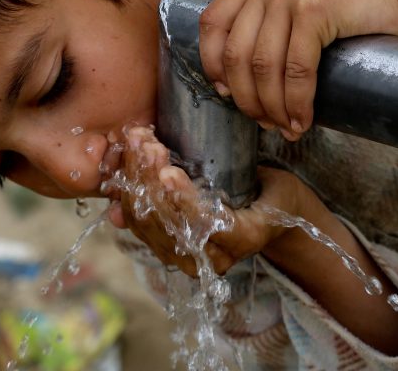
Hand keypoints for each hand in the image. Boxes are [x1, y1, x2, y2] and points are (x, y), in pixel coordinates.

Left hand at [109, 128, 397, 352]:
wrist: (275, 221)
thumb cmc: (278, 196)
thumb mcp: (278, 186)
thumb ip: (254, 177)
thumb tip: (226, 159)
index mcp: (242, 240)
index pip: (205, 224)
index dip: (183, 200)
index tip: (168, 169)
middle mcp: (211, 257)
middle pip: (168, 222)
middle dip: (149, 179)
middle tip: (144, 139)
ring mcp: (187, 256)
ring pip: (146, 222)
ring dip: (132, 179)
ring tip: (131, 140)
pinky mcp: (168, 247)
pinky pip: (138, 221)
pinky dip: (124, 190)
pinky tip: (118, 162)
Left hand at [198, 0, 397, 139]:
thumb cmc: (346, 8)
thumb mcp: (293, 7)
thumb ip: (265, 28)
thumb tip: (234, 86)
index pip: (212, 24)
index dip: (212, 67)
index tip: (227, 95)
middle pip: (236, 54)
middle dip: (247, 99)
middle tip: (266, 123)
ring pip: (263, 66)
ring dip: (272, 107)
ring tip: (286, 127)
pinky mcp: (314, 9)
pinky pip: (296, 68)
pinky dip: (297, 101)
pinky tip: (303, 119)